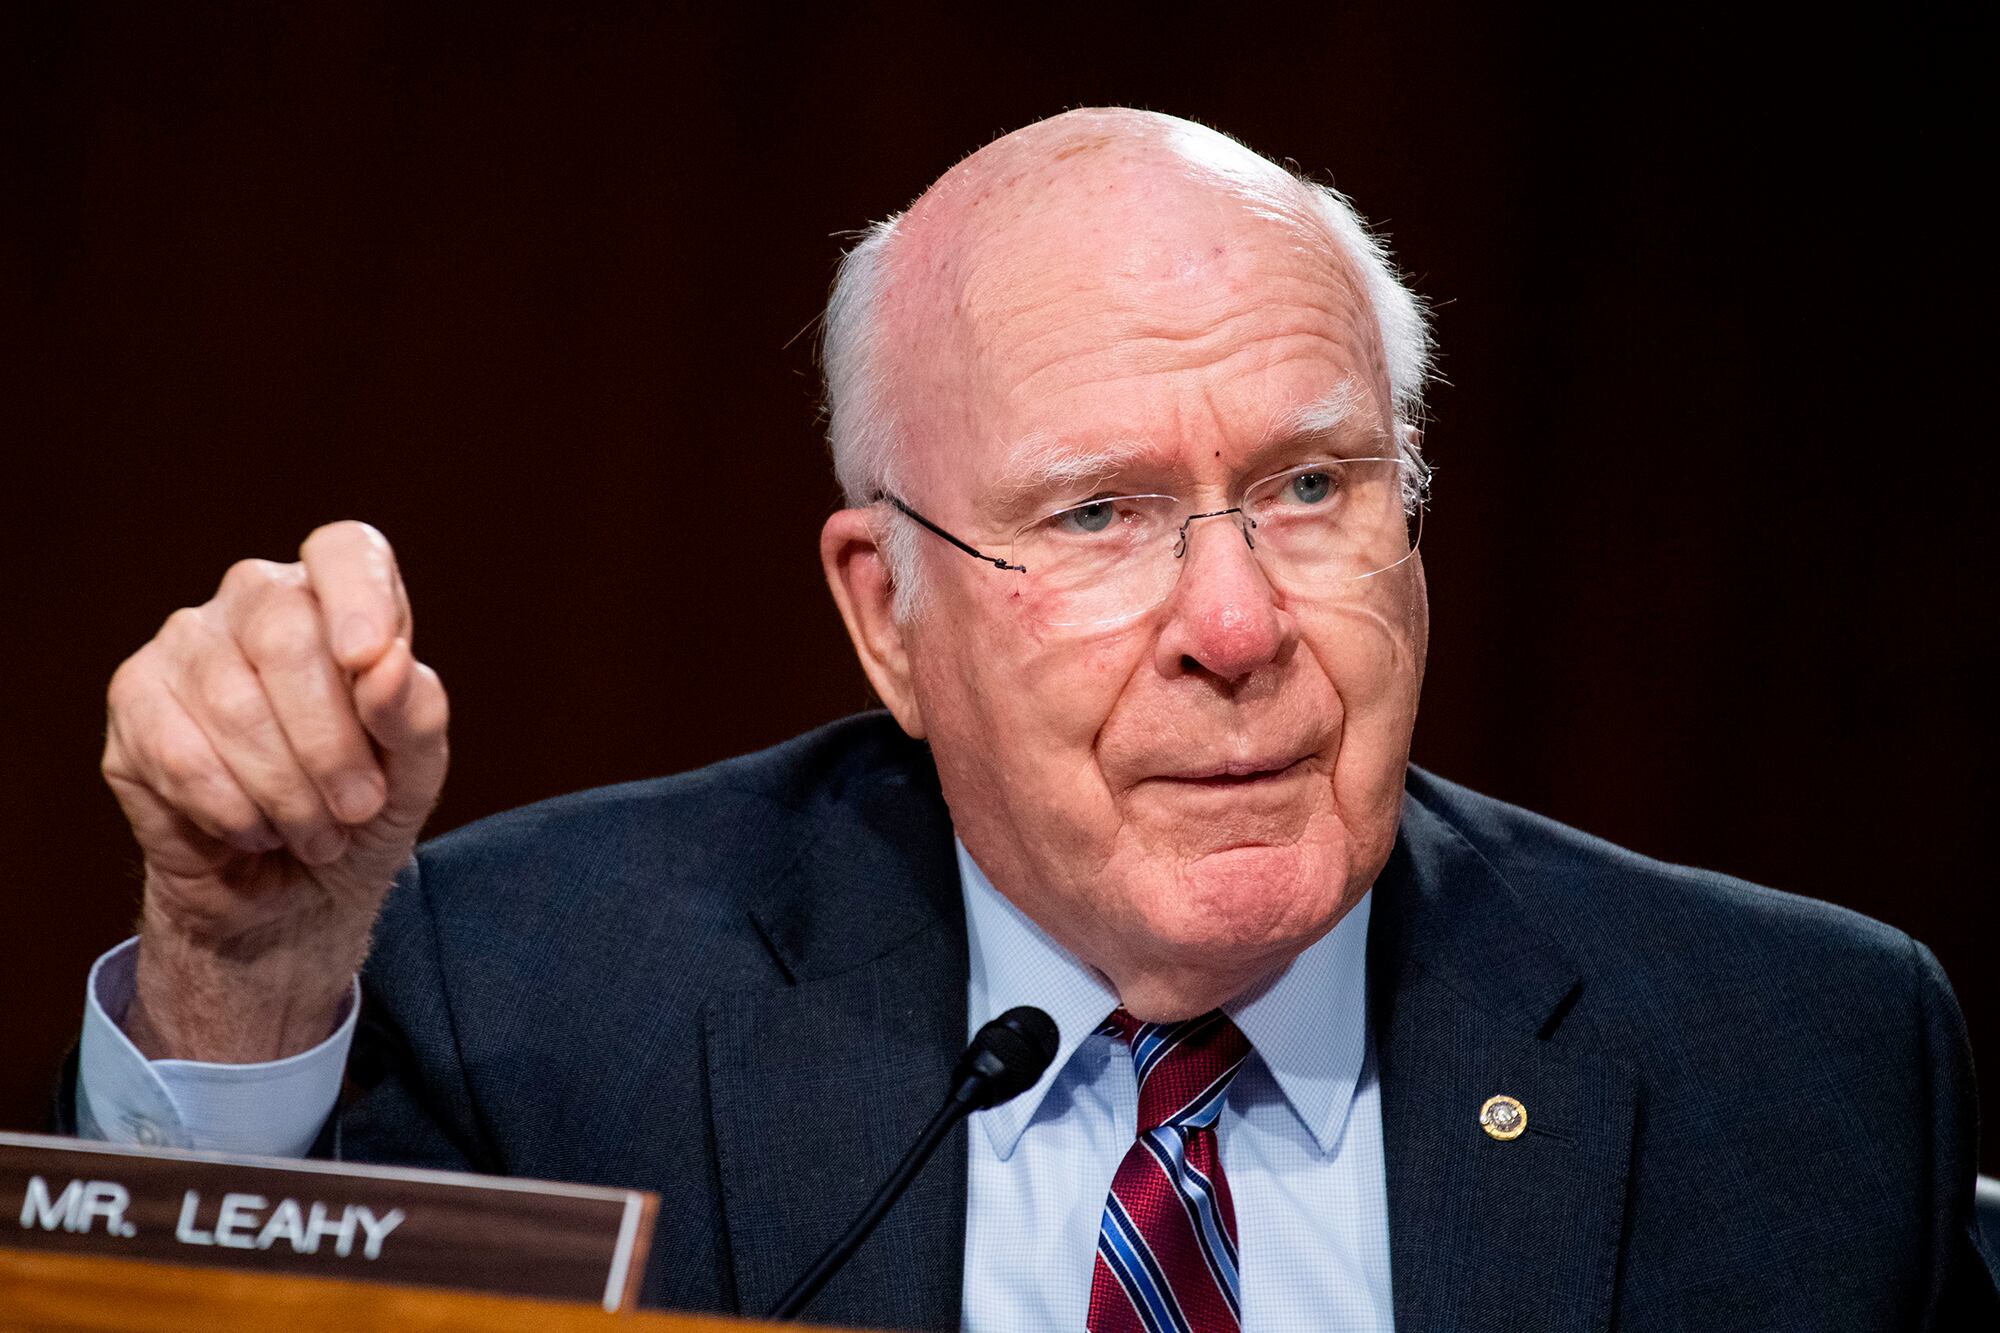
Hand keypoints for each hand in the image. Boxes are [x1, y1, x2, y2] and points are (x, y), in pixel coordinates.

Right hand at [101, 522, 448, 1061]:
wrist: (292, 894)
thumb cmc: (361, 813)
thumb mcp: (414, 773)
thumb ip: (414, 714)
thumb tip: (388, 663)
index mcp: (337, 600)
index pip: (343, 551)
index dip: (359, 596)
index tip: (371, 658)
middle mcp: (253, 602)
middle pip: (285, 633)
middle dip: (332, 742)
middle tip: (360, 807)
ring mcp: (185, 644)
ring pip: (233, 703)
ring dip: (288, 791)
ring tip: (317, 833)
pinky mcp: (133, 701)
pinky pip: (180, 753)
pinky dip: (234, 810)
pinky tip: (257, 830)